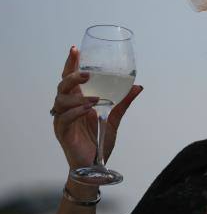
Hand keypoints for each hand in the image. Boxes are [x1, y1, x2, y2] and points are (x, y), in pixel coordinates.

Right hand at [51, 46, 142, 171]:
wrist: (96, 164)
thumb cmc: (99, 140)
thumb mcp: (114, 118)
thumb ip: (123, 102)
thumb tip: (138, 86)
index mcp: (77, 100)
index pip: (70, 78)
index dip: (71, 63)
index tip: (75, 49)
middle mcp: (67, 107)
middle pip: (62, 86)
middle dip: (72, 76)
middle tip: (87, 74)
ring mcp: (62, 119)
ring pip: (60, 101)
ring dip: (78, 97)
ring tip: (95, 99)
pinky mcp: (62, 132)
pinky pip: (64, 118)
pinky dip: (75, 112)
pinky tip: (88, 109)